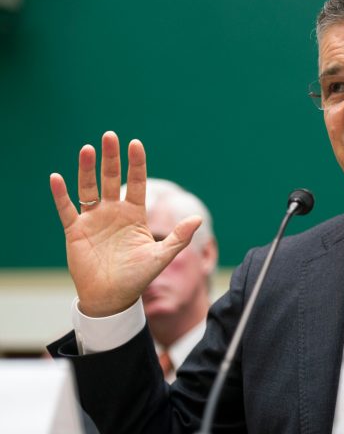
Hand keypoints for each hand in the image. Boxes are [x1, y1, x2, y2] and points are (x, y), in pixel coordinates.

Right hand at [50, 131, 200, 316]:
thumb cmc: (138, 277)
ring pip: (88, 188)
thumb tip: (198, 219)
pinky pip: (66, 209)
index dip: (136, 163)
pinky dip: (61, 195)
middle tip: (110, 136)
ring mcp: (93, 220)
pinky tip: (57, 178)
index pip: (136, 183)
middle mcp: (113, 212)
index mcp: (134, 215)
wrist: (112, 297)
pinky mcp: (75, 231)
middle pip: (110, 179)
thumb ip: (179, 238)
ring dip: (87, 169)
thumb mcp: (161, 257)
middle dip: (110, 158)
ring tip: (88, 149)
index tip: (135, 143)